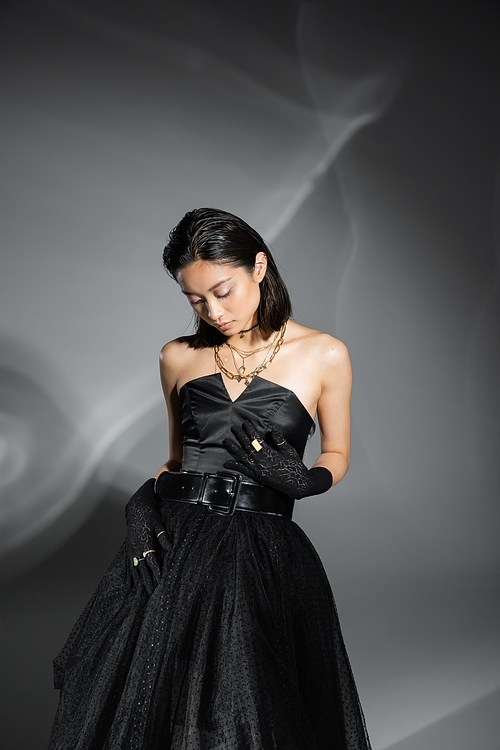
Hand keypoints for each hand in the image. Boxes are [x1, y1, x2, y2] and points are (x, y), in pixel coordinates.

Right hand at [125, 478, 171, 593]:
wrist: (135, 507)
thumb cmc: (149, 514)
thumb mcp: (158, 523)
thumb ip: (163, 536)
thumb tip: (170, 548)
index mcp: (145, 542)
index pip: (152, 561)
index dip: (156, 572)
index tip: (160, 582)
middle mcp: (136, 547)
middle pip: (143, 568)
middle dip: (147, 580)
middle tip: (152, 592)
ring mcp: (131, 548)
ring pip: (134, 568)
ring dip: (138, 580)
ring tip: (141, 592)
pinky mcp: (129, 548)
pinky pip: (128, 564)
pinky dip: (129, 575)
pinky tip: (130, 584)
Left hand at [222, 421, 331, 499]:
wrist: (297, 484)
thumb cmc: (294, 466)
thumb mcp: (289, 450)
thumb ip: (280, 440)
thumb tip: (272, 430)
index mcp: (269, 452)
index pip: (256, 438)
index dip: (250, 430)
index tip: (245, 423)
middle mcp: (261, 460)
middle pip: (246, 445)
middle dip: (239, 435)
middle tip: (233, 428)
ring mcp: (257, 469)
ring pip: (241, 456)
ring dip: (233, 448)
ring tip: (225, 441)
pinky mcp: (257, 476)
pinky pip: (243, 470)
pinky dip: (234, 466)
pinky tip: (226, 463)